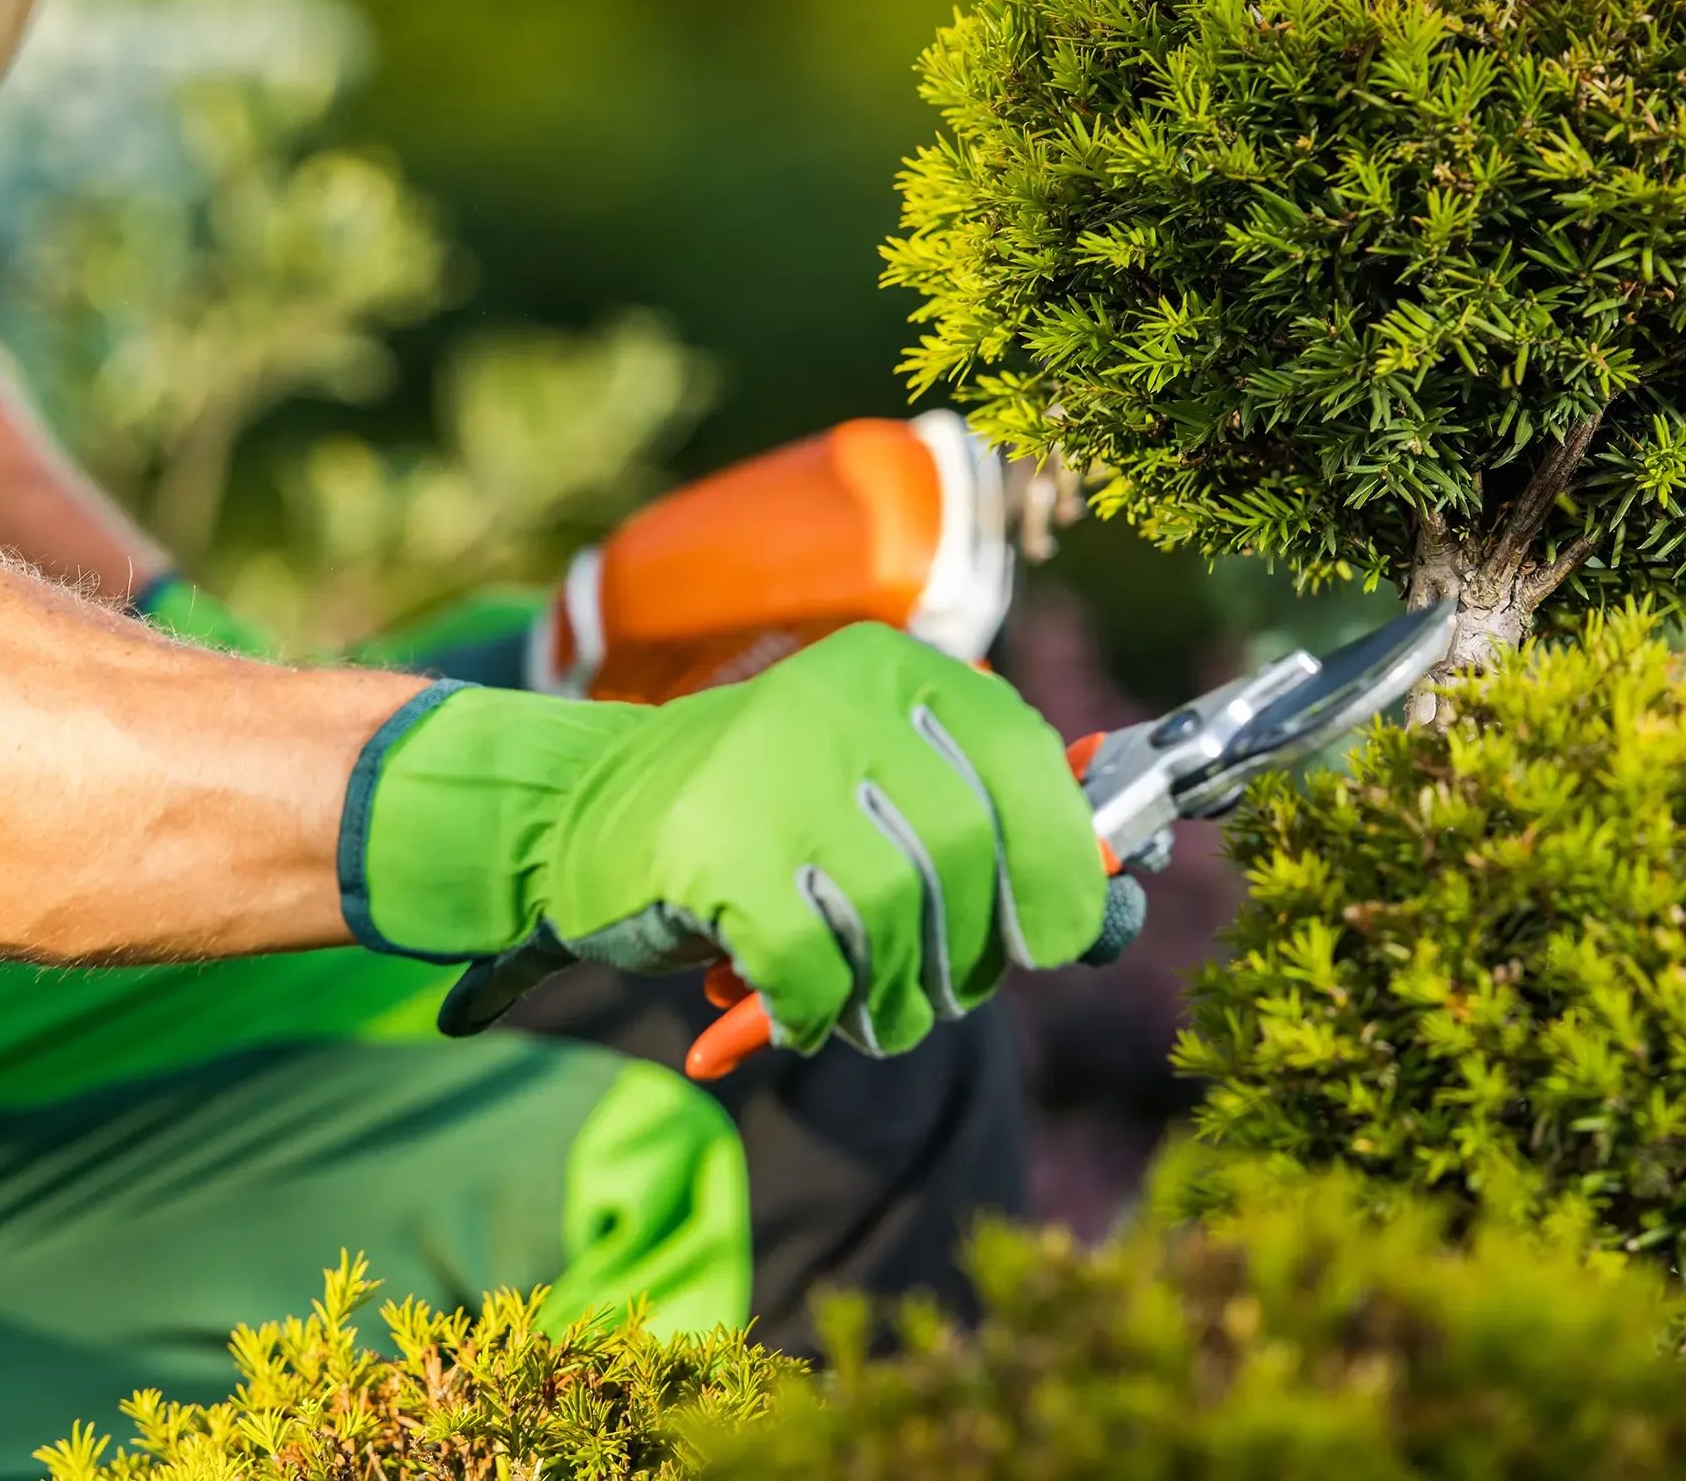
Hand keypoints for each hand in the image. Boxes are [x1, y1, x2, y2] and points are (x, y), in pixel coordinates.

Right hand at [341, 622, 1113, 1054]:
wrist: (572, 813)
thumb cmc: (753, 815)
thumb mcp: (872, 787)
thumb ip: (980, 824)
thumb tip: (1113, 890)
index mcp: (895, 671)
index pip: (1026, 763)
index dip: (1064, 862)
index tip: (1064, 938)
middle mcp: (839, 700)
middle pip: (968, 853)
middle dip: (972, 952)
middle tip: (946, 996)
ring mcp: (772, 769)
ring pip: (898, 921)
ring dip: (894, 998)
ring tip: (871, 1012)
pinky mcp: (715, 851)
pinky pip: (815, 971)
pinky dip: (813, 1013)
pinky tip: (791, 1013)